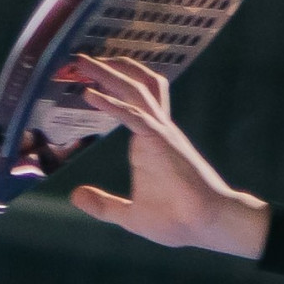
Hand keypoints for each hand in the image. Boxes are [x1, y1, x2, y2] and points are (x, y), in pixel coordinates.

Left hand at [68, 58, 269, 258]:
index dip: (113, 85)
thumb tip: (76, 196)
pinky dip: (110, 103)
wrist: (207, 225)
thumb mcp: (132, 216)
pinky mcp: (161, 142)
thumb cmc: (179, 220)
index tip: (88, 78)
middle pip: (135, 84)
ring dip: (109, 73)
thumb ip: (104, 205)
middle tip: (81, 59)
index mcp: (151, 141)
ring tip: (84, 63)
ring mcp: (161, 133)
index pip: (133, 101)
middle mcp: (158, 129)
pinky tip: (89, 95)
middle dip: (110, 67)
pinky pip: (133, 115)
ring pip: (135, 89)